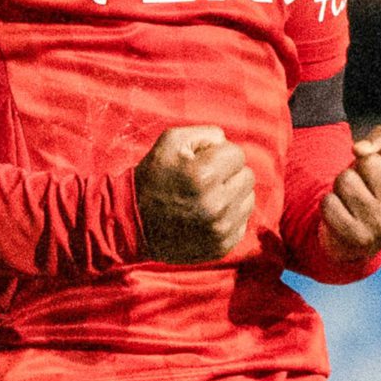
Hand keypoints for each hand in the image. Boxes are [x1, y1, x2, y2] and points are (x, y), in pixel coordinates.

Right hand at [135, 126, 255, 263]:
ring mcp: (220, 229)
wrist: (132, 224)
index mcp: (204, 175)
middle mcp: (216, 204)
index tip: (201, 163)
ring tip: (207, 198)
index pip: (237, 154)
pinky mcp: (221, 246)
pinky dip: (229, 217)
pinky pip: (242, 223)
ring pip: (248, 200)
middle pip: (247, 177)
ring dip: (232, 195)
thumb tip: (227, 143)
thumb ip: (206, 134)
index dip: (219, 154)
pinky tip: (208, 216)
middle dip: (228, 174)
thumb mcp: (171, 142)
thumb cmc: (153, 177)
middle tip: (205, 181)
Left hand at [319, 125, 380, 261]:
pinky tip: (343, 213)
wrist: (360, 236)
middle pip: (368, 162)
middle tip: (365, 186)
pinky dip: (330, 203)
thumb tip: (360, 149)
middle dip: (359, 168)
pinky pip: (328, 202)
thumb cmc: (378, 184)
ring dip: (342, 184)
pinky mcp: (357, 239)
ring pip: (345, 179)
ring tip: (353, 198)